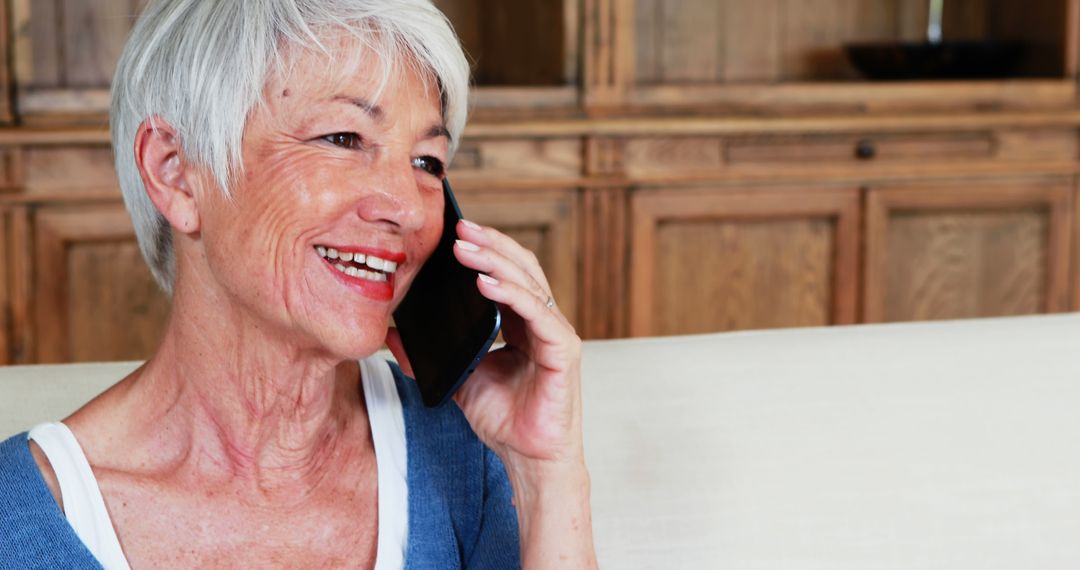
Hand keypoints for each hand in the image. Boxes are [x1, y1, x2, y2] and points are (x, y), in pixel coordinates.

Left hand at [388, 219, 583, 470]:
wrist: (528, 458)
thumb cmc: (502, 419)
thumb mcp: (459, 379)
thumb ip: (430, 355)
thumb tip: (393, 335)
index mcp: (521, 323)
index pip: (506, 273)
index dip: (484, 250)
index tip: (452, 233)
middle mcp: (542, 321)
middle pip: (520, 268)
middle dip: (489, 245)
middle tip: (457, 228)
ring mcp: (556, 333)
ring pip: (529, 283)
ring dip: (495, 261)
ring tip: (465, 248)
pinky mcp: (563, 350)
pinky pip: (537, 314)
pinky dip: (511, 294)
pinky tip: (485, 284)